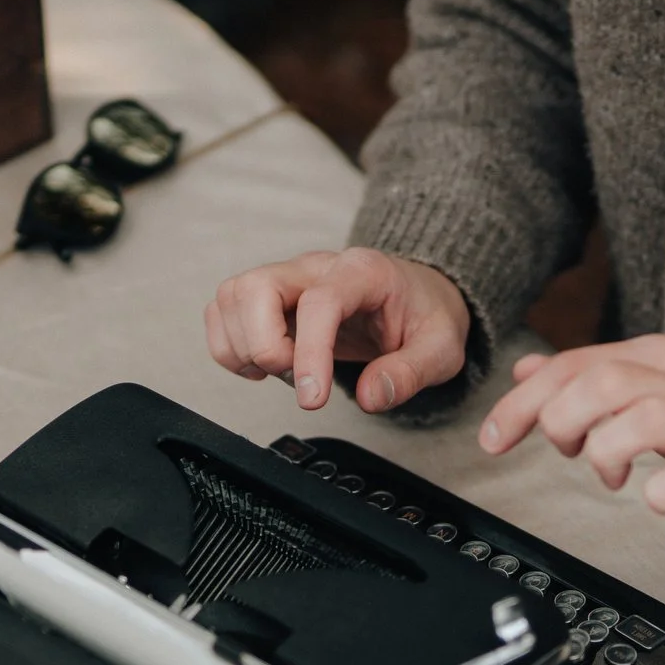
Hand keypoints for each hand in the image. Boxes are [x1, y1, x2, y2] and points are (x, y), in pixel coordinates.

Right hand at [206, 248, 470, 412]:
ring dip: (243, 347)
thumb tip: (370, 396)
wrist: (417, 294)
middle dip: (263, 345)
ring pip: (232, 297)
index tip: (312, 398)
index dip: (308, 353)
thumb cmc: (425, 315)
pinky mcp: (267, 294)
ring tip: (282, 372)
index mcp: (362, 271)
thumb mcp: (442, 348)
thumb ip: (410, 372)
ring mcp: (287, 276)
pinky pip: (223, 310)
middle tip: (293, 379)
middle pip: (256, 287)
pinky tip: (264, 366)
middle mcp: (316, 266)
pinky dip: (230, 346)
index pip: (319, 302)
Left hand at [478, 335, 664, 546]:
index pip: (581, 364)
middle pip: (604, 383)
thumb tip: (530, 372)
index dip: (525, 400)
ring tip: (607, 475)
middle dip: (558, 420)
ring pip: (645, 417)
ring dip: (605, 450)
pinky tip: (653, 500)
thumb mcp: (664, 391)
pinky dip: (661, 491)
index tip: (494, 436)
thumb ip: (597, 378)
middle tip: (559, 452)